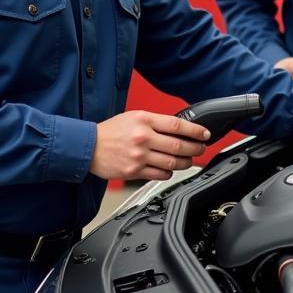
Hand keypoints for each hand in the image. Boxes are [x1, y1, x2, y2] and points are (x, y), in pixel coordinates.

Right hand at [90, 111, 209, 181]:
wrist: (88, 146)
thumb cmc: (111, 131)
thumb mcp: (133, 117)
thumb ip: (155, 122)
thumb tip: (179, 128)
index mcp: (144, 120)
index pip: (177, 125)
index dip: (195, 131)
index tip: (205, 134)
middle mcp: (143, 137)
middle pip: (179, 146)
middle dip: (195, 149)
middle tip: (201, 149)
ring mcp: (139, 156)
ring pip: (172, 163)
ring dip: (185, 163)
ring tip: (189, 160)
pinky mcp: (134, 171)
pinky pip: (160, 175)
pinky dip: (169, 173)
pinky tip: (171, 169)